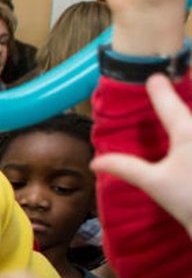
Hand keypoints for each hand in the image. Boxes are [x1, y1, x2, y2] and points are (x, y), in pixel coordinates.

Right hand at [93, 75, 191, 236]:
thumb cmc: (189, 200)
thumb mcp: (154, 183)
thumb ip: (125, 167)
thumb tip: (95, 162)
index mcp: (187, 131)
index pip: (168, 104)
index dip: (158, 89)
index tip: (153, 77)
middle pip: (190, 109)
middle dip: (184, 94)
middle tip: (178, 82)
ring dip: (188, 114)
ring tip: (181, 109)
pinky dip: (188, 130)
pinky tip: (183, 144)